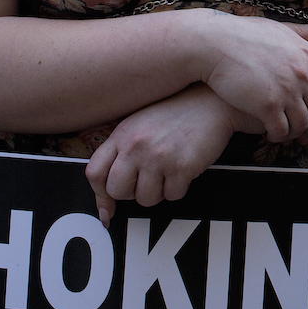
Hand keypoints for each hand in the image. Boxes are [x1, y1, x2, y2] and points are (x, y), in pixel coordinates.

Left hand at [85, 85, 250, 223]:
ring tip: (168, 171)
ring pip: (145, 199)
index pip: (94, 173)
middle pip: (117, 191)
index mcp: (122, 135)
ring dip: (158, 192)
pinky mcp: (181, 166)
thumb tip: (107, 205)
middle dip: (132, 193)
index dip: (101, 194)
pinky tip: (184, 168)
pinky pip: (172, 196)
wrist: (212, 102)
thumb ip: (121, 154)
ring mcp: (158, 157)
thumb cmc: (176, 115)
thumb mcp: (140, 126)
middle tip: (147, 181)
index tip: (110, 206)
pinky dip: (179, 188)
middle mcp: (136, 146)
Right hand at [194, 13, 307, 142]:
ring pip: (303, 124)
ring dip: (296, 134)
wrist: (212, 43)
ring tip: (286, 133)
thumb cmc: (243, 34)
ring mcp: (286, 90)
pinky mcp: (267, 105)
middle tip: (305, 133)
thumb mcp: (279, 29)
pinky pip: (282, 131)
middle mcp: (302, 73)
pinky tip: (271, 134)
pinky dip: (279, 137)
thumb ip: (304, 32)